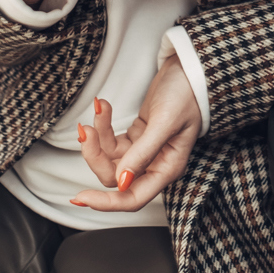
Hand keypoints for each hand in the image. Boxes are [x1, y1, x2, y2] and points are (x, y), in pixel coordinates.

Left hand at [71, 55, 201, 210]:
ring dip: (97, 136)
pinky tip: (103, 106)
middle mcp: (154, 164)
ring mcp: (144, 151)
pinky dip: (103, 125)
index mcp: (167, 168)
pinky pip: (110, 140)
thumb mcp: (165, 122)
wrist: (191, 69)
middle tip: (86, 130)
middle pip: (114, 176)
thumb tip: (121, 181)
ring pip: (109, 158)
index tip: (82, 197)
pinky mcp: (136, 136)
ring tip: (100, 108)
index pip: (133, 198)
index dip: (107, 203)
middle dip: (96, 155)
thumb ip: (143, 153)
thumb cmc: (187, 95)